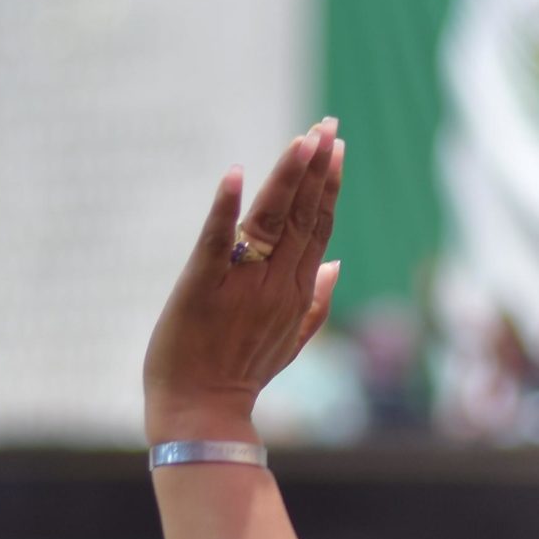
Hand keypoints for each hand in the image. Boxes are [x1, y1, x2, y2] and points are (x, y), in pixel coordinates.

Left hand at [144, 119, 345, 442]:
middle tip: (328, 126)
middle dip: (316, 168)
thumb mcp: (290, 343)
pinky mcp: (201, 287)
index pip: (319, 228)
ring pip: (271, 222)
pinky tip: (235, 175)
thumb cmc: (241, 376)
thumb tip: (337, 265)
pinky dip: (225, 209)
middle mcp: (275, 284)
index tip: (337, 148)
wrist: (201, 412)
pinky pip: (216, 243)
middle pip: (303, 217)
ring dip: (288, 179)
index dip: (328, 186)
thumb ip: (318, 302)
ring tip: (303, 140)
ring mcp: (241, 285)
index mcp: (296, 292)